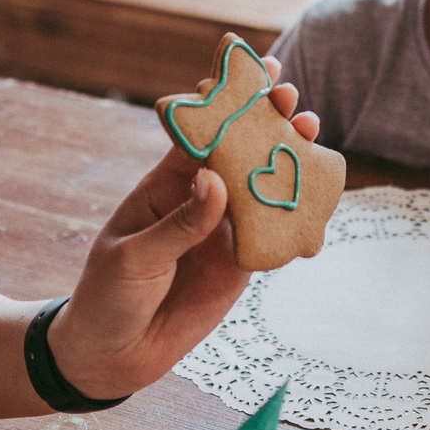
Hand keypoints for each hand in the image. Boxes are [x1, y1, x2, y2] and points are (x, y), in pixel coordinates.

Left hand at [48, 59, 317, 400]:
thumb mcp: (134, 257)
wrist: (112, 357)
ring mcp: (223, 232)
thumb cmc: (108, 296)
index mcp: (165, 184)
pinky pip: (275, 237)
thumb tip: (215, 179)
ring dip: (292, 163)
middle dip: (269, 122)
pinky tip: (321, 203)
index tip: (254, 73)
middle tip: (294, 100)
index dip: (228, 100)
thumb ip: (179, 223)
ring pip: (265, 189)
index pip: (201, 131)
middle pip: (241, 152)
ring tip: (314, 135)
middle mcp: (200, 200)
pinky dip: (299, 221)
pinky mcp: (241, 265)